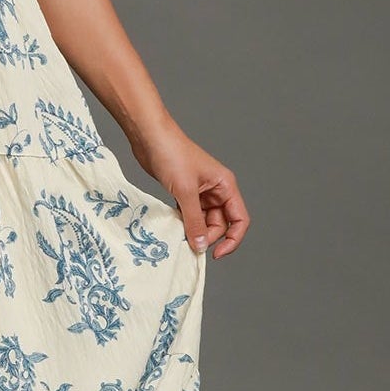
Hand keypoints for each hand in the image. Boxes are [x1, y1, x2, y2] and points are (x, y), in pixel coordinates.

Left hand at [131, 123, 249, 259]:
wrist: (150, 136)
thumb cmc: (171, 155)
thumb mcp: (185, 191)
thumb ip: (194, 221)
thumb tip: (201, 245)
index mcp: (225, 186)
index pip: (239, 220)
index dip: (232, 240)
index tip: (215, 254)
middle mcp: (217, 189)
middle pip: (221, 223)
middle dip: (208, 235)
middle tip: (189, 243)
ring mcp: (200, 191)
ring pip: (204, 220)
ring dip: (195, 230)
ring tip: (180, 235)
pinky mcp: (184, 191)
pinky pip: (190, 214)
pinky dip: (185, 222)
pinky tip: (174, 226)